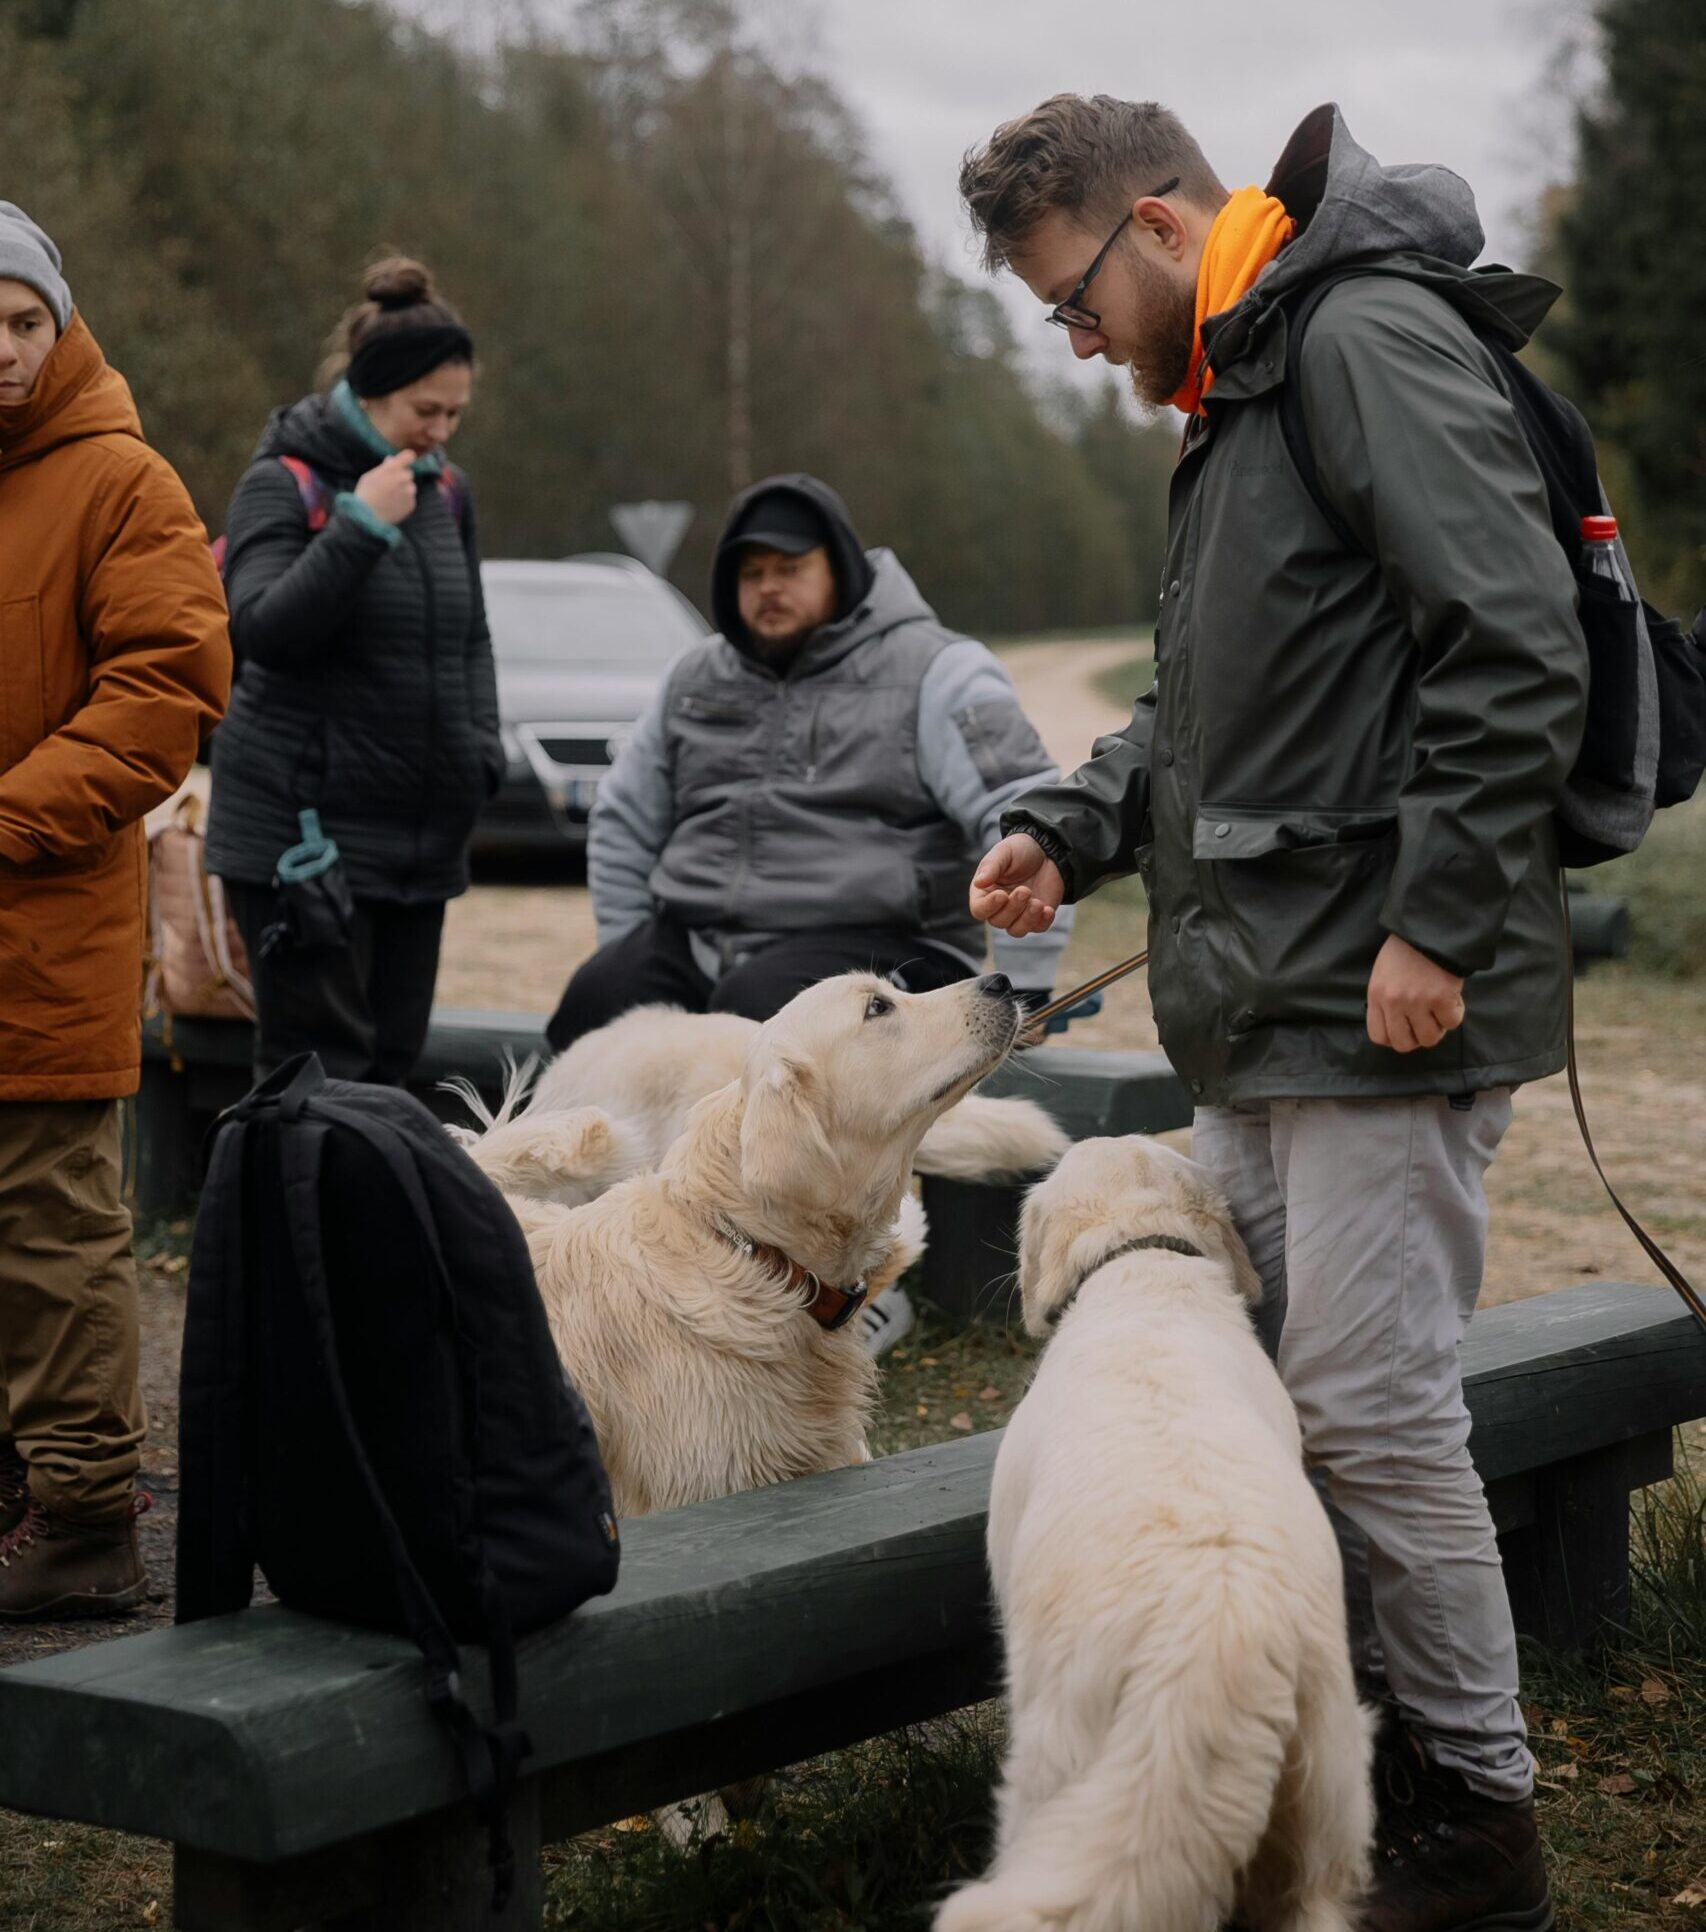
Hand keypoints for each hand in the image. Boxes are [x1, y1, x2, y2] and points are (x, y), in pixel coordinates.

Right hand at [354, 449, 417, 524]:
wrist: (367, 517)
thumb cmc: (365, 495)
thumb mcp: (370, 476)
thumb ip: (383, 468)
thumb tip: (391, 459)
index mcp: (392, 468)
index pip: (409, 456)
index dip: (407, 458)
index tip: (406, 460)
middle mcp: (403, 478)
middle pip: (408, 474)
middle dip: (401, 477)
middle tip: (388, 486)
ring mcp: (409, 492)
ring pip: (410, 487)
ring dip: (403, 490)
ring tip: (388, 498)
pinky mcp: (411, 504)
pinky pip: (410, 499)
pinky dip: (403, 502)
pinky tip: (391, 506)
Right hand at [971, 833, 1063, 935]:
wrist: (1047, 851)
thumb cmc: (1020, 849)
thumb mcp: (1004, 852)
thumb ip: (991, 867)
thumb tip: (978, 882)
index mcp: (985, 892)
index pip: (979, 909)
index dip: (989, 906)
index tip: (1002, 895)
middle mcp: (999, 907)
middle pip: (998, 921)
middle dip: (1013, 908)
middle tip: (1025, 890)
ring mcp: (1018, 914)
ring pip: (1016, 930)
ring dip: (1027, 919)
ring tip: (1038, 903)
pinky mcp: (1037, 917)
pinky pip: (1037, 928)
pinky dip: (1042, 922)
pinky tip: (1048, 909)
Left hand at [1366, 934, 1465, 1052]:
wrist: (1429, 928)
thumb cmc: (1405, 950)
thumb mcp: (1383, 974)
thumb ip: (1386, 1000)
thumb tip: (1398, 1025)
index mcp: (1376, 996)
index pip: (1379, 1036)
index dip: (1394, 1038)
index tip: (1405, 1029)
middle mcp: (1394, 1002)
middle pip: (1404, 1044)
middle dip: (1416, 1038)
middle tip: (1425, 1023)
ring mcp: (1418, 1002)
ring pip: (1429, 1038)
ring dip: (1437, 1028)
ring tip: (1439, 1011)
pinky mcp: (1442, 998)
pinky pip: (1451, 1023)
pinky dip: (1454, 1014)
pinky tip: (1452, 1000)